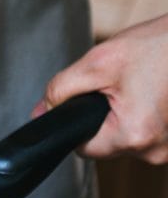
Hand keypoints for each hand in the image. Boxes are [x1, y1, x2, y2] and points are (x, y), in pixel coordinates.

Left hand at [34, 13, 167, 163]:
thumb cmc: (162, 46)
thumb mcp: (99, 62)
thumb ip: (61, 90)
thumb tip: (41, 112)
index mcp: (134, 136)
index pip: (83, 149)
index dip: (76, 124)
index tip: (85, 101)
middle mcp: (157, 151)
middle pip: (108, 144)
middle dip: (104, 116)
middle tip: (118, 84)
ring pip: (130, 138)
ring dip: (126, 114)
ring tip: (140, 84)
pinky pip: (150, 133)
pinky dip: (146, 114)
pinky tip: (154, 91)